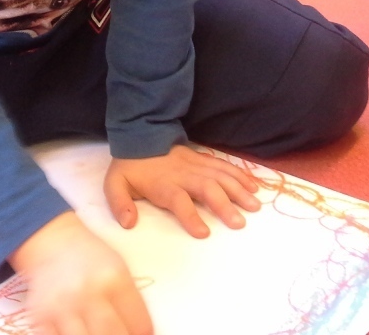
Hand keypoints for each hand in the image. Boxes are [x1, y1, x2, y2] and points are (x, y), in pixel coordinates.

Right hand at [10, 211, 151, 334]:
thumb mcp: (119, 269)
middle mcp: (89, 293)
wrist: (53, 242)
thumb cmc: (91, 258)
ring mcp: (63, 307)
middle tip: (118, 334)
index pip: (140, 325)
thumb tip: (144, 334)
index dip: (142, 334)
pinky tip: (78, 331)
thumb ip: (132, 302)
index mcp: (115, 279)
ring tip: (97, 331)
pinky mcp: (40, 317)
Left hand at [104, 145, 260, 238]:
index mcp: (163, 184)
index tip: (203, 233)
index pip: (178, 201)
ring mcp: (196, 165)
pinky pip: (224, 166)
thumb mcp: (114, 185)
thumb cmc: (130, 167)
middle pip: (207, 188)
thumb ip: (119, 204)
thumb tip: (128, 223)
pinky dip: (240, 175)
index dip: (190, 216)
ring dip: (238, 190)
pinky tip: (253, 186)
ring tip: (254, 206)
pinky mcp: (203, 159)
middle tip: (240, 223)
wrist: (140, 135)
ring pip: (220, 176)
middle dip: (224, 205)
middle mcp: (184, 175)